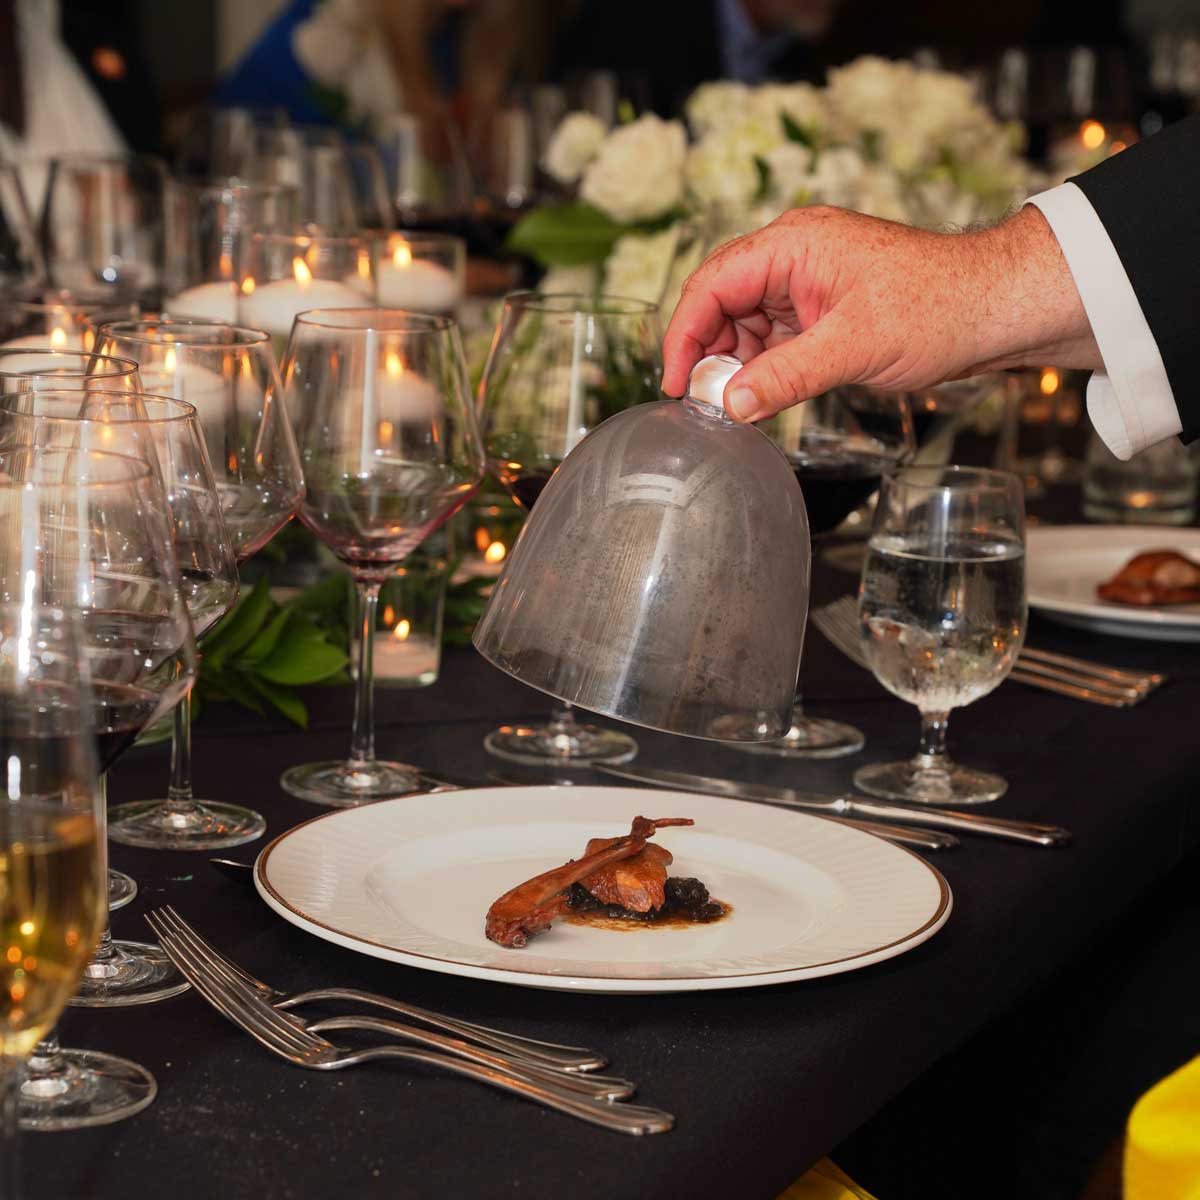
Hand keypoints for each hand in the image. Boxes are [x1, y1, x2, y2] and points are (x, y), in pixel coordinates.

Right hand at [662, 205, 1100, 421]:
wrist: (997, 308)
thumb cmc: (938, 308)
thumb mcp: (853, 348)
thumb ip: (784, 377)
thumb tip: (730, 406)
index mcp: (793, 244)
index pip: (712, 284)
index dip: (684, 335)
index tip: (677, 384)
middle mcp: (793, 254)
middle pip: (721, 302)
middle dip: (710, 353)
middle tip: (708, 403)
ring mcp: (807, 280)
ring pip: (746, 322)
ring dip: (737, 363)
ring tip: (740, 404)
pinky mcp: (822, 305)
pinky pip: (774, 334)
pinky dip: (764, 365)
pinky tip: (765, 393)